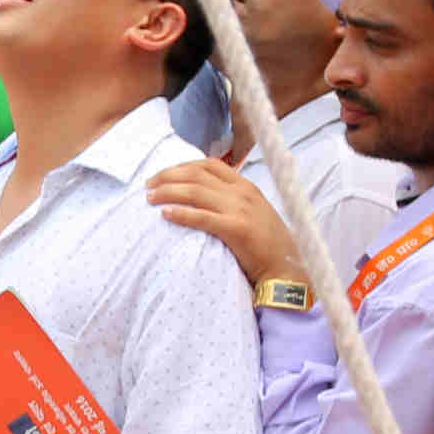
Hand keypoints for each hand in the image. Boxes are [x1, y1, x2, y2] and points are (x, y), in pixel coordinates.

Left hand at [147, 157, 296, 288]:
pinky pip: (203, 217)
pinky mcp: (237, 229)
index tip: (163, 175)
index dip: (182, 166)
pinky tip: (165, 214)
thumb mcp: (252, 213)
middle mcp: (242, 193)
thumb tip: (202, 198)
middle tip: (148, 186)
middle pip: (197, 175)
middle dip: (168, 177)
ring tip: (150, 198)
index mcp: (246, 186)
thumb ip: (232, 202)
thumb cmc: (266, 244)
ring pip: (196, 192)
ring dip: (168, 192)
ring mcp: (240, 209)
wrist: (286, 268)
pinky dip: (182, 213)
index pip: (209, 165)